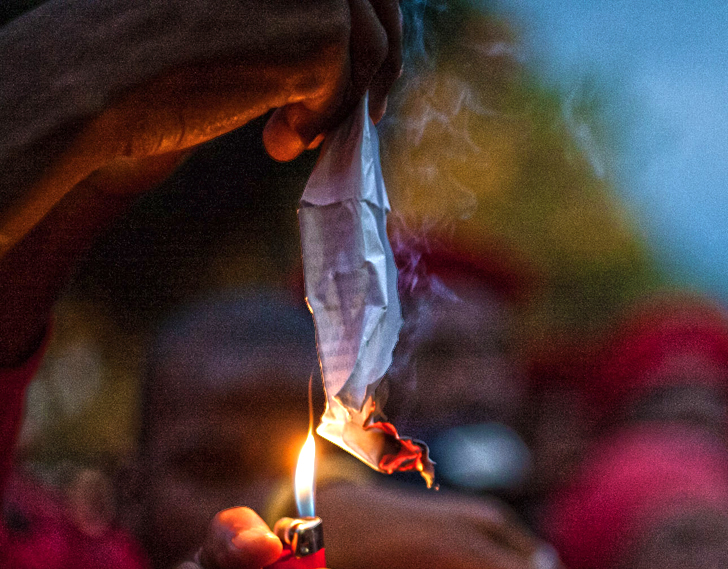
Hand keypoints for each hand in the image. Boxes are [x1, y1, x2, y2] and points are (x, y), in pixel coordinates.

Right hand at [89, 0, 402, 162]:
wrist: (92, 78)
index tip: (363, 62)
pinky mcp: (321, 31)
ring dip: (340, 98)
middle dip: (377, 60)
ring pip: (368, 47)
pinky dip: (320, 120)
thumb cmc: (138, 51)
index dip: (364, 18)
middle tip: (367, 110)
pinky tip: (274, 139)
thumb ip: (278, 9)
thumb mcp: (222, 7)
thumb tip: (344, 35)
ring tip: (291, 132)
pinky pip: (345, 86)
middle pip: (374, 2)